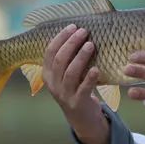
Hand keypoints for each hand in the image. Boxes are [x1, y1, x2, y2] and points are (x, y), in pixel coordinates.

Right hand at [43, 24, 108, 143]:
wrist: (81, 117)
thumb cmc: (76, 88)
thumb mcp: (66, 74)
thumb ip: (68, 58)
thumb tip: (78, 31)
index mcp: (47, 74)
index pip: (50, 52)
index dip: (61, 38)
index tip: (73, 26)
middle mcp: (53, 84)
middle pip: (59, 60)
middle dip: (71, 43)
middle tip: (84, 32)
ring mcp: (64, 94)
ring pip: (70, 73)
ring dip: (80, 57)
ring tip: (91, 45)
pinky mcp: (77, 103)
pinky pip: (83, 88)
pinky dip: (90, 78)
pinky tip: (97, 68)